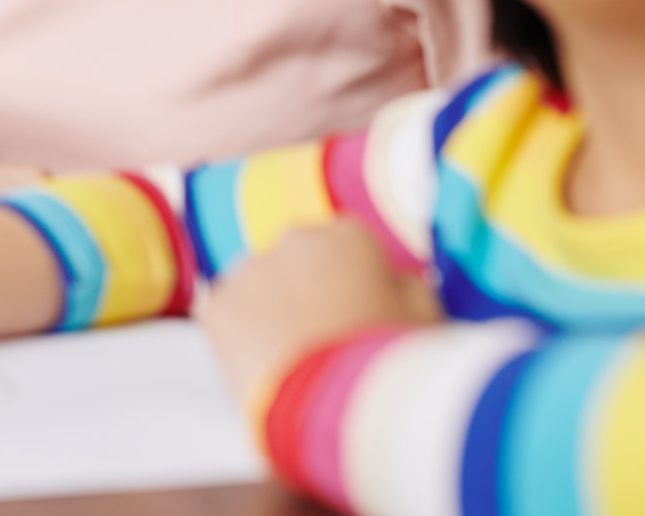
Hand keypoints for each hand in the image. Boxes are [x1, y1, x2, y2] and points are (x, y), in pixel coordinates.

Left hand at [199, 220, 439, 405]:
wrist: (340, 406)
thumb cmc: (391, 360)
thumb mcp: (427, 317)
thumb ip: (408, 286)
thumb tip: (394, 279)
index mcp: (348, 237)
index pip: (347, 243)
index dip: (351, 279)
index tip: (354, 309)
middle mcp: (294, 242)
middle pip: (298, 260)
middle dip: (306, 290)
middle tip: (321, 338)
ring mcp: (250, 271)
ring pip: (259, 285)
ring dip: (271, 311)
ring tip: (293, 359)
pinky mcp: (218, 306)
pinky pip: (227, 314)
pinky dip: (240, 336)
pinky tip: (266, 365)